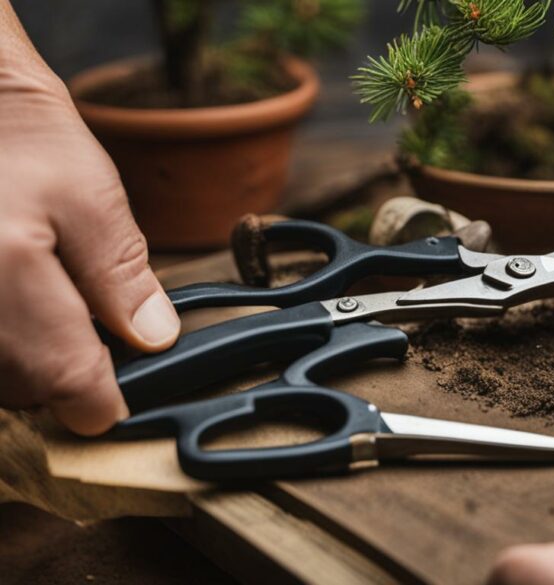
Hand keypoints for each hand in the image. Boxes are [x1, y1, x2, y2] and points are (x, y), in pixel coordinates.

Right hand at [0, 19, 179, 434]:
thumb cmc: (23, 139)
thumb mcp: (93, 200)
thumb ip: (122, 277)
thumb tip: (154, 339)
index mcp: (9, 268)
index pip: (63, 377)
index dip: (96, 402)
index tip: (111, 406)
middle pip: (18, 387)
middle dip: (58, 381)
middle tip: (88, 347)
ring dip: (23, 367)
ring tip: (47, 317)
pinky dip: (3, 340)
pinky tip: (16, 309)